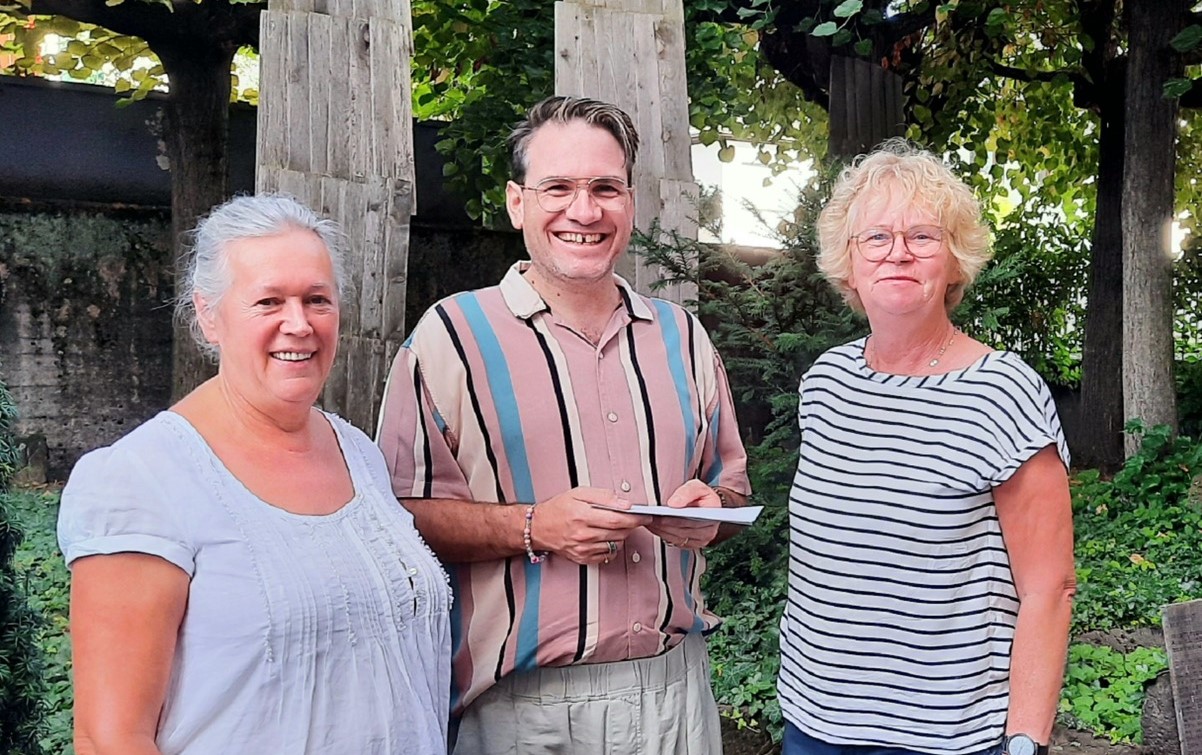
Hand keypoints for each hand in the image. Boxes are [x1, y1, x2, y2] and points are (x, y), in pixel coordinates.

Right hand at [531, 487, 651, 565]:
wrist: (539, 527)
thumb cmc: (558, 509)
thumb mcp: (579, 493)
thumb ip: (603, 496)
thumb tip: (624, 503)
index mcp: (582, 515)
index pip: (617, 519)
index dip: (635, 518)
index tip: (645, 515)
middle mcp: (583, 535)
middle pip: (619, 533)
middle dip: (630, 525)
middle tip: (633, 519)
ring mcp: (583, 549)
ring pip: (615, 544)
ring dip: (621, 535)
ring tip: (614, 526)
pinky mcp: (582, 558)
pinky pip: (607, 555)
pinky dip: (610, 546)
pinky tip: (604, 537)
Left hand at [645, 479, 720, 549]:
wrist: (707, 506)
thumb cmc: (703, 497)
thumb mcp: (697, 486)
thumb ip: (687, 491)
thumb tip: (674, 503)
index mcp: (713, 516)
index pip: (691, 521)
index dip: (674, 519)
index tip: (660, 515)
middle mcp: (708, 532)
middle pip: (681, 531)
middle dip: (662, 524)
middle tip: (649, 517)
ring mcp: (699, 540)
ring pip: (676, 538)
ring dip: (660, 530)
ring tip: (648, 520)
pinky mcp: (690, 544)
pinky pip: (674, 541)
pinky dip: (661, 534)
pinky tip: (653, 526)